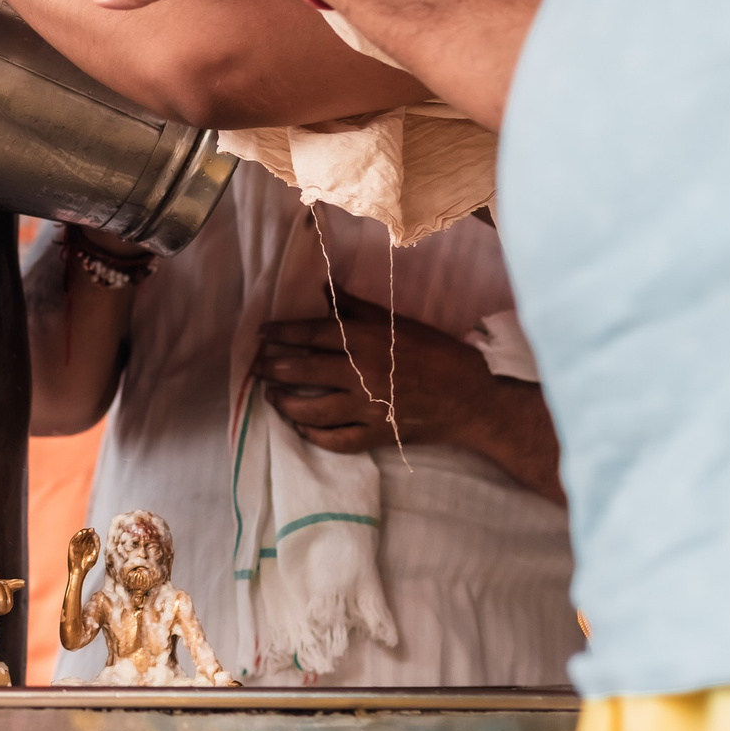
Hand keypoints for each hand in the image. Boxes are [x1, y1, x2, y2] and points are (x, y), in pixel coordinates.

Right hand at [66, 524, 100, 579]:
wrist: (79, 571)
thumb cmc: (87, 565)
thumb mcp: (95, 554)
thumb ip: (96, 545)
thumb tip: (96, 535)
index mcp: (89, 546)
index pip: (91, 537)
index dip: (93, 534)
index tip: (95, 533)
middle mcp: (83, 545)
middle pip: (86, 535)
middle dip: (89, 532)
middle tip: (92, 529)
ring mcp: (77, 545)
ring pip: (80, 536)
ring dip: (84, 532)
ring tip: (88, 530)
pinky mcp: (72, 546)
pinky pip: (74, 538)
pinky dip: (78, 535)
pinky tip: (82, 532)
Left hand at [253, 296, 488, 453]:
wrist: (470, 396)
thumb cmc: (435, 353)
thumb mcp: (397, 323)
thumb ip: (357, 309)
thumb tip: (325, 289)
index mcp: (367, 341)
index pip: (312, 334)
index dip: (282, 333)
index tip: (262, 333)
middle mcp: (362, 374)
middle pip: (304, 371)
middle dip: (274, 369)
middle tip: (259, 366)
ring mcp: (368, 408)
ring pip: (312, 410)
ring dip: (286, 403)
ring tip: (272, 396)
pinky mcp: (376, 434)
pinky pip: (335, 440)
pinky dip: (313, 436)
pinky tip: (300, 428)